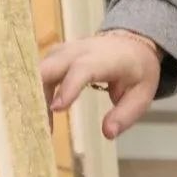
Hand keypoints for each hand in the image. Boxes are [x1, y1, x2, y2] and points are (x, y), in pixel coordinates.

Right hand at [39, 30, 162, 138]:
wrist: (133, 43)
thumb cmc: (137, 71)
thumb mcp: (142, 95)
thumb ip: (125, 115)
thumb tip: (108, 133)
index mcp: (106, 58)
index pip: (83, 68)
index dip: (68, 86)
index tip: (56, 109)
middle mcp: (81, 50)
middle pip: (51, 65)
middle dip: (38, 93)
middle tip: (37, 123)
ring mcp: (67, 49)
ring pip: (40, 67)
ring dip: (34, 94)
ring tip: (39, 123)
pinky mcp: (57, 54)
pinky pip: (40, 69)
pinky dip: (35, 89)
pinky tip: (37, 111)